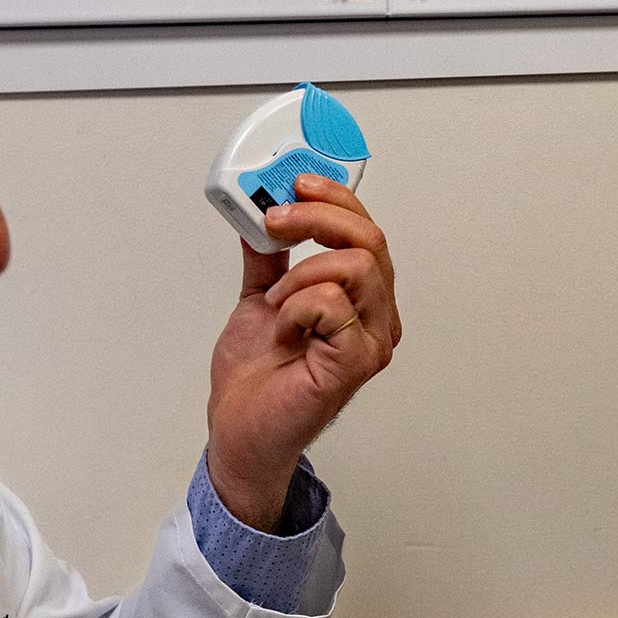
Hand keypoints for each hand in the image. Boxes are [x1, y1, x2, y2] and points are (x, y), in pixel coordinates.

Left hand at [205, 176, 400, 529]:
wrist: (240, 431)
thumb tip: (259, 212)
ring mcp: (372, 341)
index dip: (333, 199)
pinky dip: (298, 305)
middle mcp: (377, 318)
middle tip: (275, 222)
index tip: (294, 185)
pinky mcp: (356, 362)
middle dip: (316, 219)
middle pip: (370, 239)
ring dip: (302, 273)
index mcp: (362, 299)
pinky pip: (334, 303)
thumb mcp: (259, 298)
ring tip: (276, 303)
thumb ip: (268, 257)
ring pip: (357, 265)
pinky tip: (284, 329)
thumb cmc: (257, 381)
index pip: (366, 230)